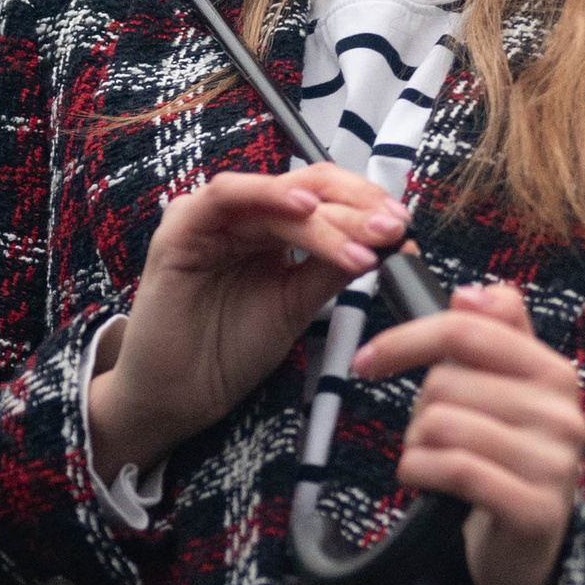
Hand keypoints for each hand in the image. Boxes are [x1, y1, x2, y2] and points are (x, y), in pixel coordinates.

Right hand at [88, 162, 408, 478]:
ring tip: (367, 236)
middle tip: (395, 228)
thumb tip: (391, 240)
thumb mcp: (297, 304)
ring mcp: (210, 219)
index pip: (325, 198)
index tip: (405, 228)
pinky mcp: (180, 231)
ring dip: (327, 213)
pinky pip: (224, 197)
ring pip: (278, 195)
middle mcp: (241, 216)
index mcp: (269, 229)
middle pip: (308, 188)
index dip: (366, 206)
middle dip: (357, 208)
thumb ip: (333, 268)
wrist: (179, 395)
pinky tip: (305, 211)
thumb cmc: (230, 349)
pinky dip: (267, 197)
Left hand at [353, 278, 584, 584]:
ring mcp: (554, 463)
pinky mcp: (535, 509)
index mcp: (555, 372)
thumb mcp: (507, 390)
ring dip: (416, 447)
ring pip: (442, 425)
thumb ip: (495, 333)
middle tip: (429, 436)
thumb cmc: (506, 456)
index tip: (367, 361)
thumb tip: (470, 293)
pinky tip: (423, 481)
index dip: (405, 339)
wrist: (531, 541)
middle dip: (417, 411)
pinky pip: (452, 469)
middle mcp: (563, 413)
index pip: (467, 329)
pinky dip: (419, 473)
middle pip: (445, 382)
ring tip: (433, 461)